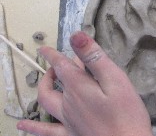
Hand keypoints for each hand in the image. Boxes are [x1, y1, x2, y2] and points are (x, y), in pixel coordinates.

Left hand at [17, 31, 152, 135]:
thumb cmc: (127, 114)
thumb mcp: (115, 80)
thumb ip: (94, 58)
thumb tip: (76, 36)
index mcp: (79, 87)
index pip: (61, 65)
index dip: (53, 55)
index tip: (45, 48)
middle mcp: (69, 103)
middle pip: (56, 82)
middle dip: (54, 69)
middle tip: (57, 63)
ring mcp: (68, 121)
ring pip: (47, 102)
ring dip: (43, 89)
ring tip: (45, 81)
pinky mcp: (71, 135)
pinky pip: (47, 131)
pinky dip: (34, 126)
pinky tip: (23, 125)